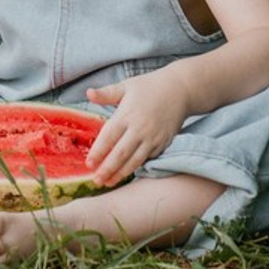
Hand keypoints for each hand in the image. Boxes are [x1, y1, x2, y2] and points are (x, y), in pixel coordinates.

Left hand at [84, 72, 188, 186]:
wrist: (180, 90)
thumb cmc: (149, 86)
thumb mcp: (126, 86)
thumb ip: (106, 93)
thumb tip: (88, 93)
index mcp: (127, 114)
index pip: (109, 137)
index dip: (98, 152)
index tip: (88, 164)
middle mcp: (139, 129)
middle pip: (120, 154)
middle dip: (107, 169)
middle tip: (96, 180)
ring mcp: (152, 138)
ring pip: (134, 161)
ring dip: (120, 173)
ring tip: (108, 182)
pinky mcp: (162, 144)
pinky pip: (147, 159)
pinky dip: (136, 168)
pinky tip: (126, 174)